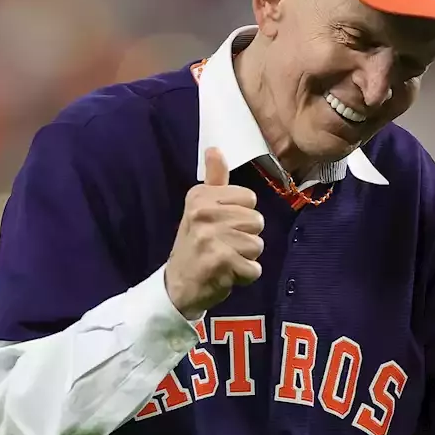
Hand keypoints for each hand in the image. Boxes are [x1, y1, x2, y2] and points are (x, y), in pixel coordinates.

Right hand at [165, 148, 264, 317]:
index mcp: (200, 197)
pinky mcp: (222, 263)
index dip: (241, 215)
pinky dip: (244, 276)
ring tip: (224, 259)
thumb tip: (215, 148)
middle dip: (245, 237)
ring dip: (245, 258)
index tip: (220, 225)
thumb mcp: (200, 208)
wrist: (176, 286)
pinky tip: (226, 274)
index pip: (250, 198)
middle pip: (257, 221)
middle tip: (222, 246)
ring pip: (258, 245)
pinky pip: (255, 268)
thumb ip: (214, 180)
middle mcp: (204, 214)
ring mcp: (212, 238)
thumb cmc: (194, 244)